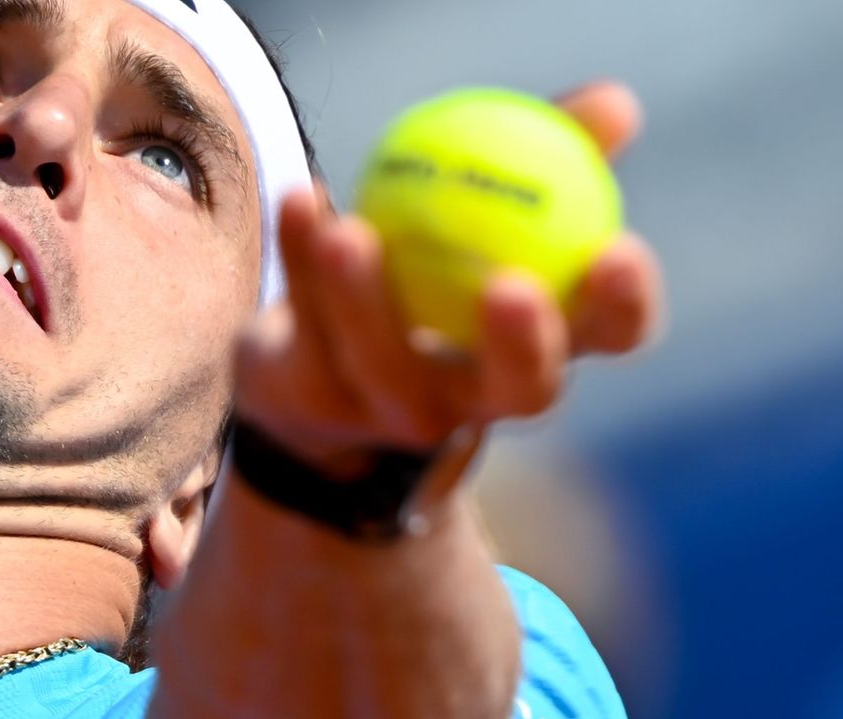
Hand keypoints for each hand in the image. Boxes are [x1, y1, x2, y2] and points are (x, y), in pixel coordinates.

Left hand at [235, 81, 663, 476]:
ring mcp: (392, 411)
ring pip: (383, 361)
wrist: (321, 372)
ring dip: (365, 296)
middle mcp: (478, 401)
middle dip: (524, 346)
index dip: (624, 306)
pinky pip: (304, 323)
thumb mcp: (496, 215)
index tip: (619, 249)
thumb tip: (613, 105)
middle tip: (509, 283)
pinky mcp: (313, 399)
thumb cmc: (437, 274)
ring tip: (349, 231)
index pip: (610, 339)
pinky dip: (297, 255)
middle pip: (522, 390)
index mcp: (542, 352)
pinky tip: (301, 199)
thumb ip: (555, 159)